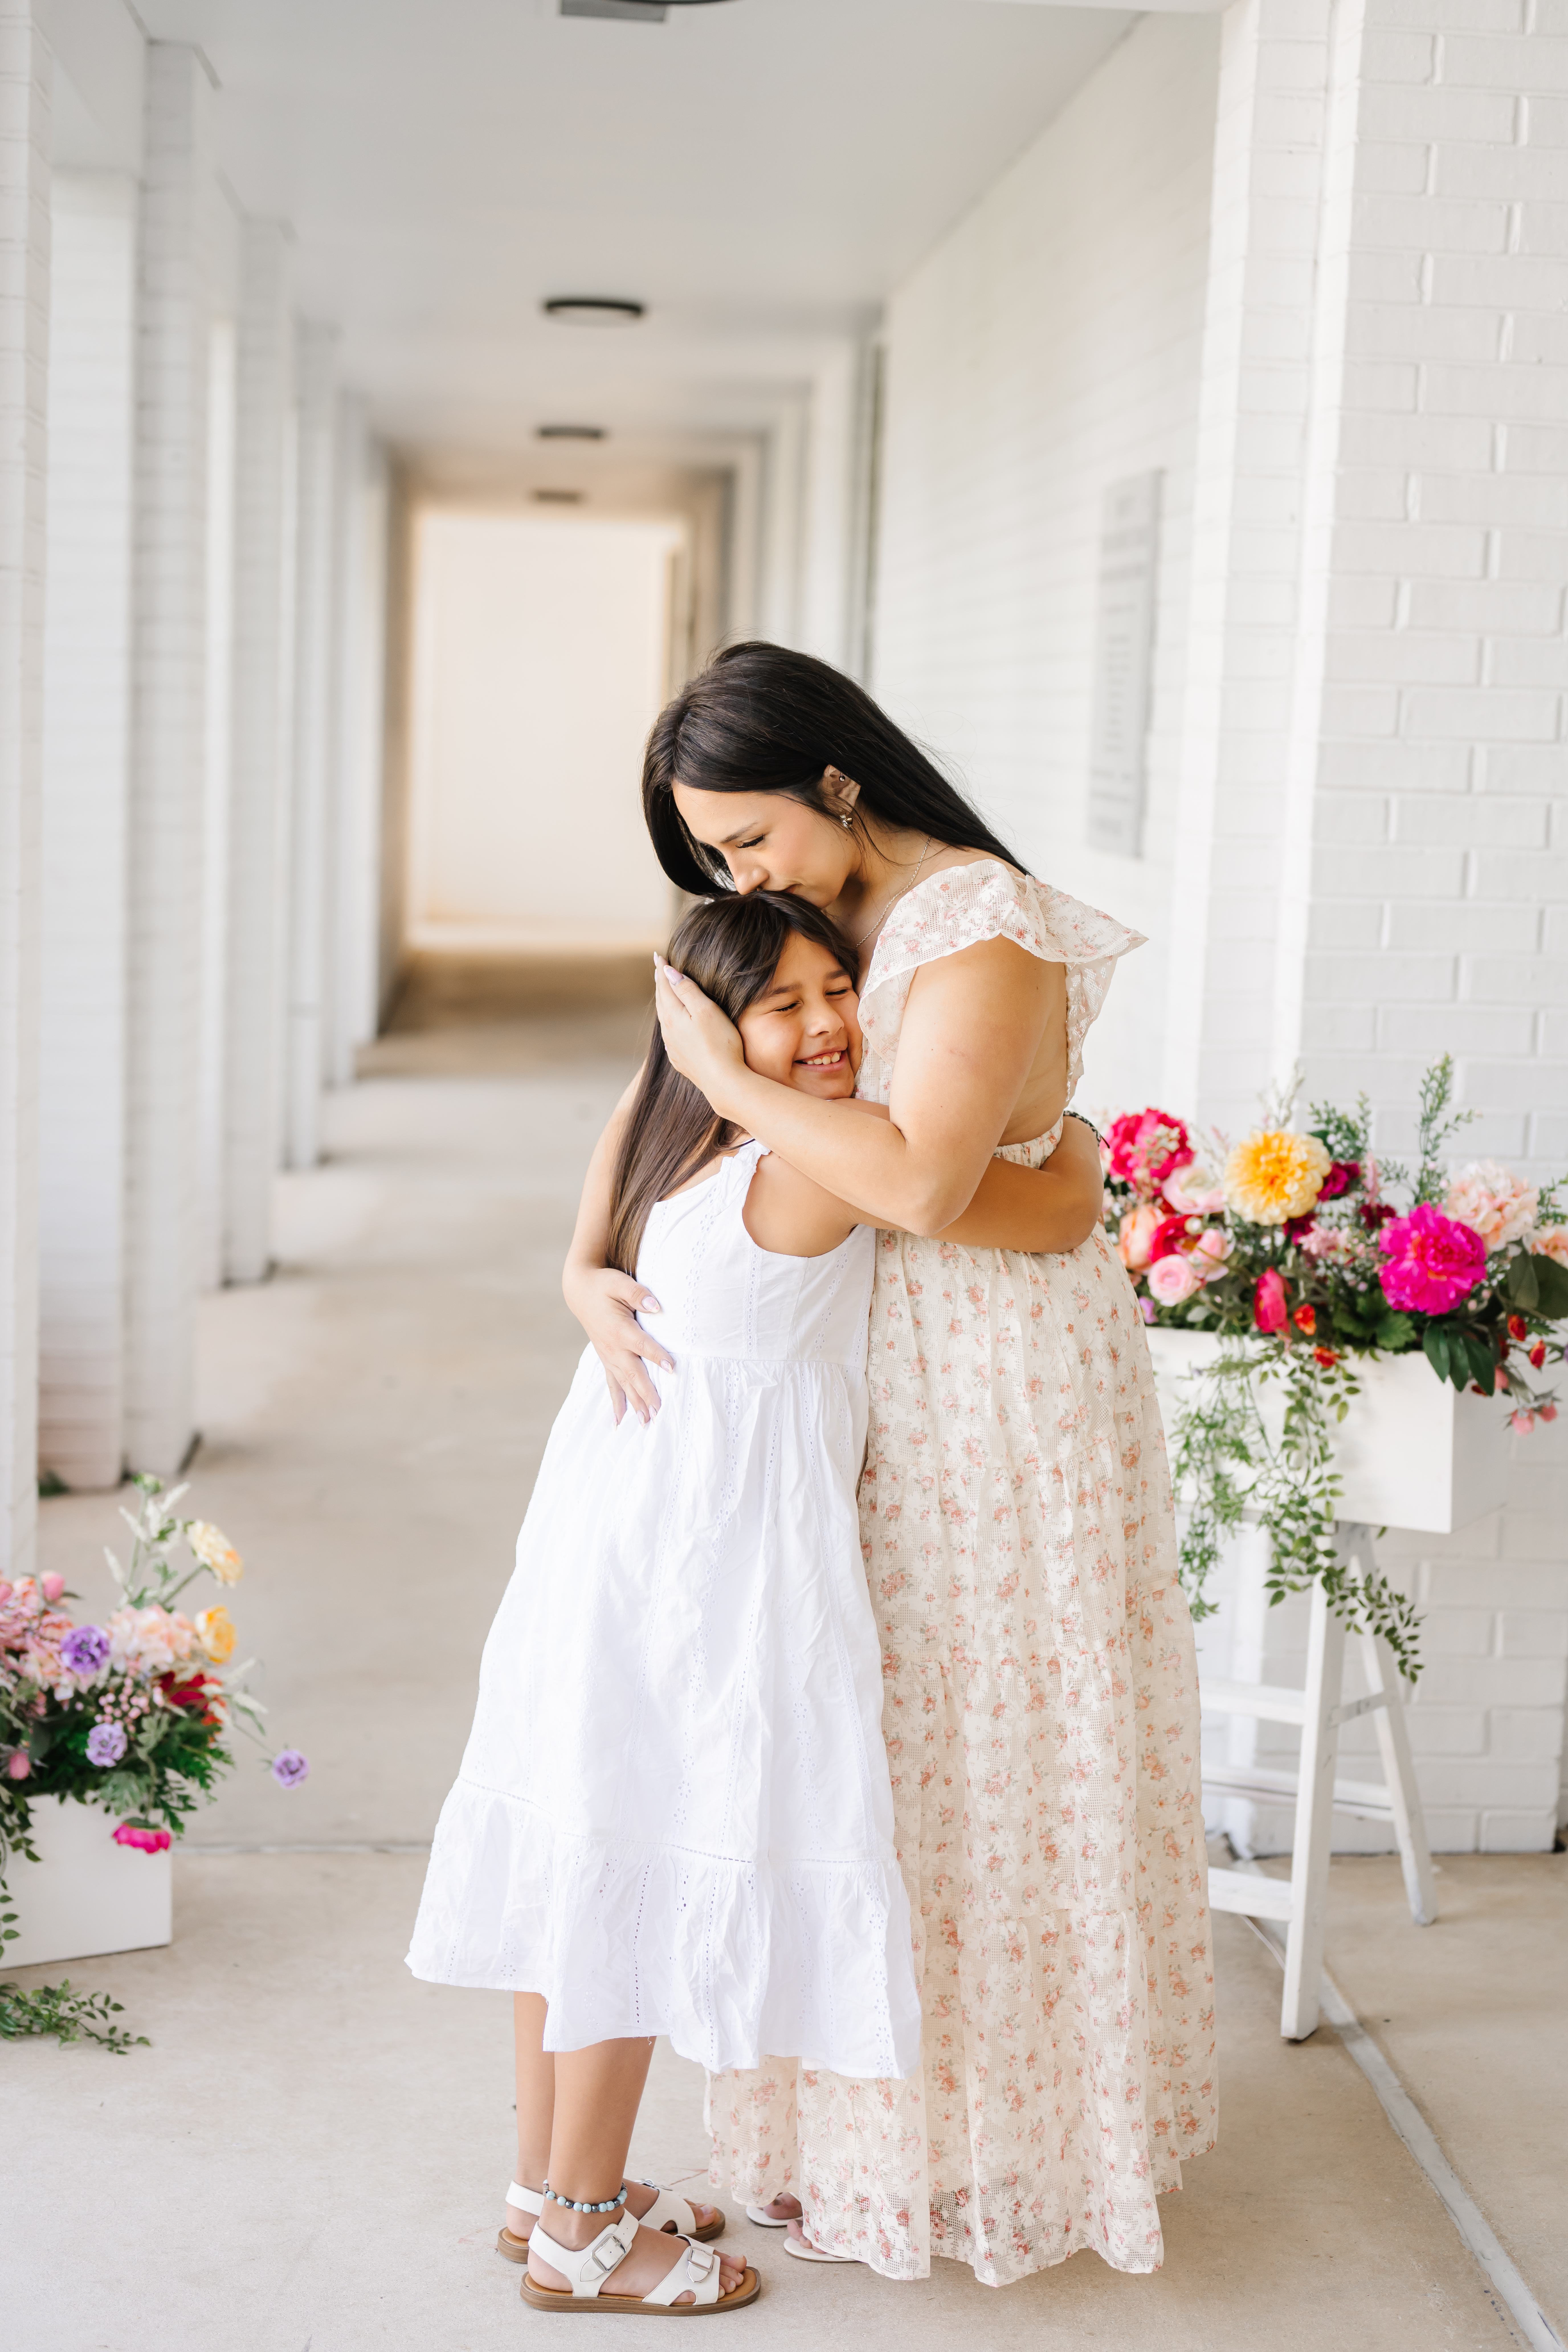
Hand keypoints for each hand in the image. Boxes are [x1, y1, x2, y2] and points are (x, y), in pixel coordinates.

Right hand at [562, 1261, 673, 1425]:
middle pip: (633, 1374)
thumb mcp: (620, 1283)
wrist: (579, 1291)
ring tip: (645, 1422)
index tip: (672, 1369)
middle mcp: (613, 1347)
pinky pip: (611, 1384)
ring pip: (623, 1384)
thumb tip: (656, 1306)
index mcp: (620, 1329)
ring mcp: (608, 1356)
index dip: (657, 1356)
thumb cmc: (603, 1285)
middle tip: (659, 1412)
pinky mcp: (606, 1359)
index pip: (642, 1345)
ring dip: (634, 1404)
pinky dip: (617, 1402)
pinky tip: (620, 1420)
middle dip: (646, 1393)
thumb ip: (638, 1294)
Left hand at [654, 955, 746, 1106]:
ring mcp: (673, 1048)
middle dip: (660, 984)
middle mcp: (668, 1032)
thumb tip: (669, 973)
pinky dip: (670, 1023)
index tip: (658, 957)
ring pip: (664, 1020)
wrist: (724, 1082)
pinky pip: (670, 1036)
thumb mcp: (706, 1010)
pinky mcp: (680, 1061)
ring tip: (664, 993)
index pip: (664, 987)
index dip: (662, 970)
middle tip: (658, 970)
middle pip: (661, 1002)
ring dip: (664, 1004)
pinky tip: (673, 1026)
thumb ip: (687, 990)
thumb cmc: (720, 1043)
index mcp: (673, 1016)